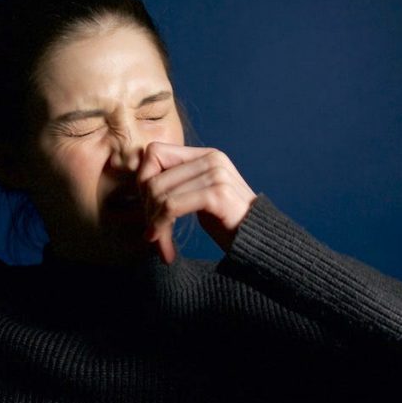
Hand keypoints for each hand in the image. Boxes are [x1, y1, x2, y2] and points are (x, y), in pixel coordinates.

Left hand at [137, 142, 256, 264]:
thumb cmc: (227, 223)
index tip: (150, 210)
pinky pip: (171, 206)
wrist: (262, 244)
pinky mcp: (217, 194)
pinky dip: (162, 228)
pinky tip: (166, 249)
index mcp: (205, 155)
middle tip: (152, 235)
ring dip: (154, 224)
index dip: (144, 181)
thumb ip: (176, 184)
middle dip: (146, 210)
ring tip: (160, 244)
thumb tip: (140, 184)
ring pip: (159, 193)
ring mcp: (216, 174)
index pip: (154, 153)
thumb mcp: (197, 197)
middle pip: (153, 176)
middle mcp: (211, 158)